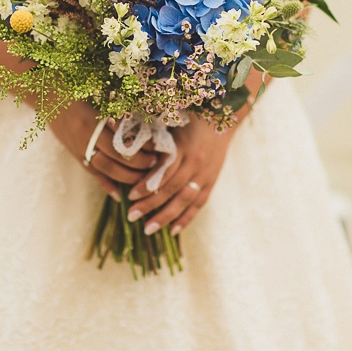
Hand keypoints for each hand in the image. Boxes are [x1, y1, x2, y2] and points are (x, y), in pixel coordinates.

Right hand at [49, 101, 157, 199]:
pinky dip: (107, 186)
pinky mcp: (77, 157)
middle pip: (117, 158)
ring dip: (127, 177)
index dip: (142, 147)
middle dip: (139, 164)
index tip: (157, 147)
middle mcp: (88, 138)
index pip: (123, 140)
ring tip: (143, 178)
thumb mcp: (99, 102)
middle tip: (155, 164)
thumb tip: (143, 127)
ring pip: (107, 170)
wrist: (49, 99)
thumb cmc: (78, 95)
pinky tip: (120, 196)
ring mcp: (81, 150)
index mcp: (95, 122)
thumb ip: (118, 115)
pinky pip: (94, 174)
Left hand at [125, 115, 233, 234]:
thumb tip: (129, 153)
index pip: (164, 171)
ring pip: (185, 199)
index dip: (147, 184)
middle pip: (172, 188)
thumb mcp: (171, 125)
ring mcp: (206, 174)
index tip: (130, 194)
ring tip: (148, 229)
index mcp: (184, 147)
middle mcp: (196, 162)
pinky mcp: (212, 181)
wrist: (222, 119)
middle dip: (151, 204)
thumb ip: (155, 141)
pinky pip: (199, 203)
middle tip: (132, 215)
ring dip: (166, 216)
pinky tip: (173, 231)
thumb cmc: (189, 119)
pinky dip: (186, 218)